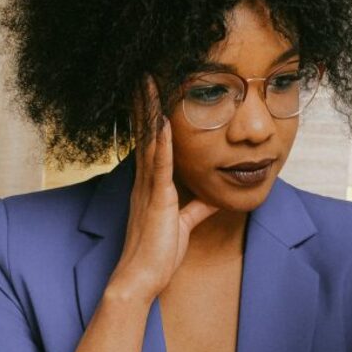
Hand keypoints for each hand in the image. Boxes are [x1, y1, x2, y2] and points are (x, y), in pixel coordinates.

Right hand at [107, 74, 219, 301]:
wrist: (140, 279)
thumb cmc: (157, 256)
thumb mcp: (183, 225)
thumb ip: (196, 208)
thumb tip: (211, 197)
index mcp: (150, 186)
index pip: (151, 142)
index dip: (150, 115)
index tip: (151, 90)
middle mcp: (144, 181)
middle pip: (145, 133)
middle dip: (144, 102)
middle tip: (143, 72)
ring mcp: (148, 188)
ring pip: (150, 141)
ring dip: (149, 110)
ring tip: (148, 81)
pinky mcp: (157, 199)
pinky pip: (159, 165)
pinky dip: (162, 142)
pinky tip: (163, 120)